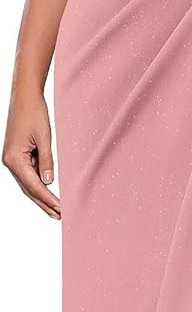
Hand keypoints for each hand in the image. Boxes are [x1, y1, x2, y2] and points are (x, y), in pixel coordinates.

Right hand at [2, 88, 60, 218]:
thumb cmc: (34, 112)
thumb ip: (47, 161)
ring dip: (41, 197)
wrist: (24, 96)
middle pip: (29, 189)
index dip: (48, 199)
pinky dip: (38, 184)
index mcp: (14, 159)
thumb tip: (49, 182)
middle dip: (44, 203)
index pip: (34, 186)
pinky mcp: (16, 155)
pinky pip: (28, 174)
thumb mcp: (44, 137)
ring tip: (55, 210)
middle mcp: (10, 162)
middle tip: (59, 216)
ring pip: (27, 184)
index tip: (61, 209)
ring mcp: (11, 159)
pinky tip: (47, 192)